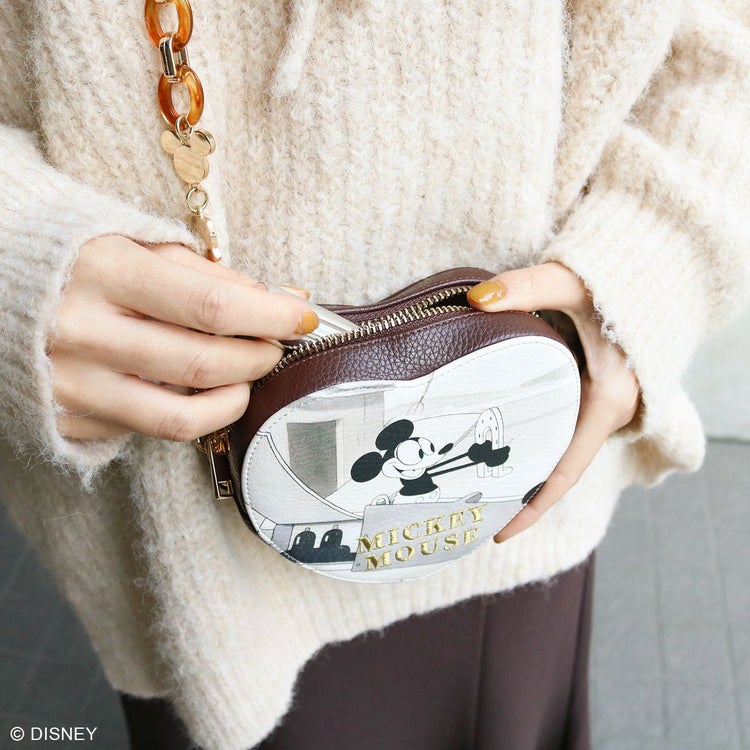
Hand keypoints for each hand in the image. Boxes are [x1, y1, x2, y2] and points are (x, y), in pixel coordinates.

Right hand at [49, 235, 316, 441]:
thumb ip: (205, 272)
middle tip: (275, 345)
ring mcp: (72, 384)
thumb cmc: (73, 257)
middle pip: (206, 362)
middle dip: (260, 356)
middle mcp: (83, 331)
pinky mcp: (68, 419)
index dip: (271, 315)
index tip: (302, 317)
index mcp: (102, 270)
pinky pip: (150, 428)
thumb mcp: (133, 243)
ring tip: (246, 375)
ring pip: (184, 414)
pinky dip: (192, 411)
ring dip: (236, 396)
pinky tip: (198, 390)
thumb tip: (282, 299)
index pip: (212, 305)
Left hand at [466, 262, 640, 542]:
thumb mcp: (573, 282)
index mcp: (609, 399)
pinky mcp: (595, 391)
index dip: (534, 504)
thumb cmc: (621, 279)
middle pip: (560, 467)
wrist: (657, 268)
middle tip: (473, 511)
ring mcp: (604, 404)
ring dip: (527, 471)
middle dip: (521, 495)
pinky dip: (537, 444)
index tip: (501, 531)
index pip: (567, 468)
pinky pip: (565, 429)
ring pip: (562, 449)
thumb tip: (475, 301)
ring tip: (479, 488)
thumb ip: (527, 287)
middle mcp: (610, 410)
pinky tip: (504, 446)